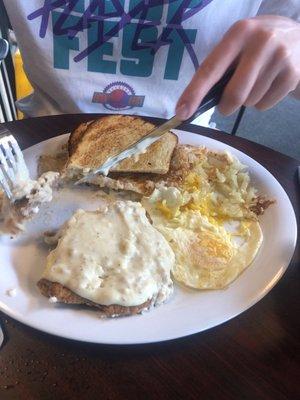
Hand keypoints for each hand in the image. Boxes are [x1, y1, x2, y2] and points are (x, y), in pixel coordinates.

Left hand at [176, 15, 299, 118]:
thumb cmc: (259, 46)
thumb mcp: (240, 44)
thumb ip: (221, 67)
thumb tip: (195, 102)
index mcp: (239, 32)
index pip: (210, 68)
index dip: (194, 93)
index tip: (181, 112)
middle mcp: (260, 41)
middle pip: (234, 94)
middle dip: (226, 106)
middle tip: (227, 104)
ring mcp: (280, 58)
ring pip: (250, 102)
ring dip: (248, 101)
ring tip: (257, 82)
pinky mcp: (292, 75)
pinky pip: (265, 106)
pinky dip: (262, 103)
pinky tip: (269, 85)